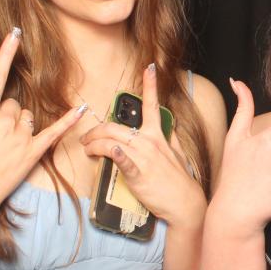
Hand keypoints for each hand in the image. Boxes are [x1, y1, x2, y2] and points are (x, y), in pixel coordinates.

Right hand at [0, 28, 83, 220]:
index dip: (6, 53)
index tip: (15, 33)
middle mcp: (4, 122)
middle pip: (13, 103)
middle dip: (4, 113)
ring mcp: (20, 138)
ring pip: (28, 116)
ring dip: (20, 124)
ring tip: (4, 145)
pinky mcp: (33, 153)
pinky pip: (55, 132)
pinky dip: (69, 121)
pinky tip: (82, 109)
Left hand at [80, 64, 204, 228]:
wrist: (184, 202)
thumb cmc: (179, 180)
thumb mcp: (177, 154)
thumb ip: (170, 138)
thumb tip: (170, 128)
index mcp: (158, 135)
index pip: (153, 105)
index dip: (150, 85)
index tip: (150, 67)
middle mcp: (149, 141)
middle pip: (114, 127)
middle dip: (95, 130)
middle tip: (86, 138)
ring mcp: (143, 156)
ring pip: (110, 141)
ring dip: (92, 143)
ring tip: (87, 149)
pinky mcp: (137, 173)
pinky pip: (121, 160)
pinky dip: (110, 153)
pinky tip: (100, 152)